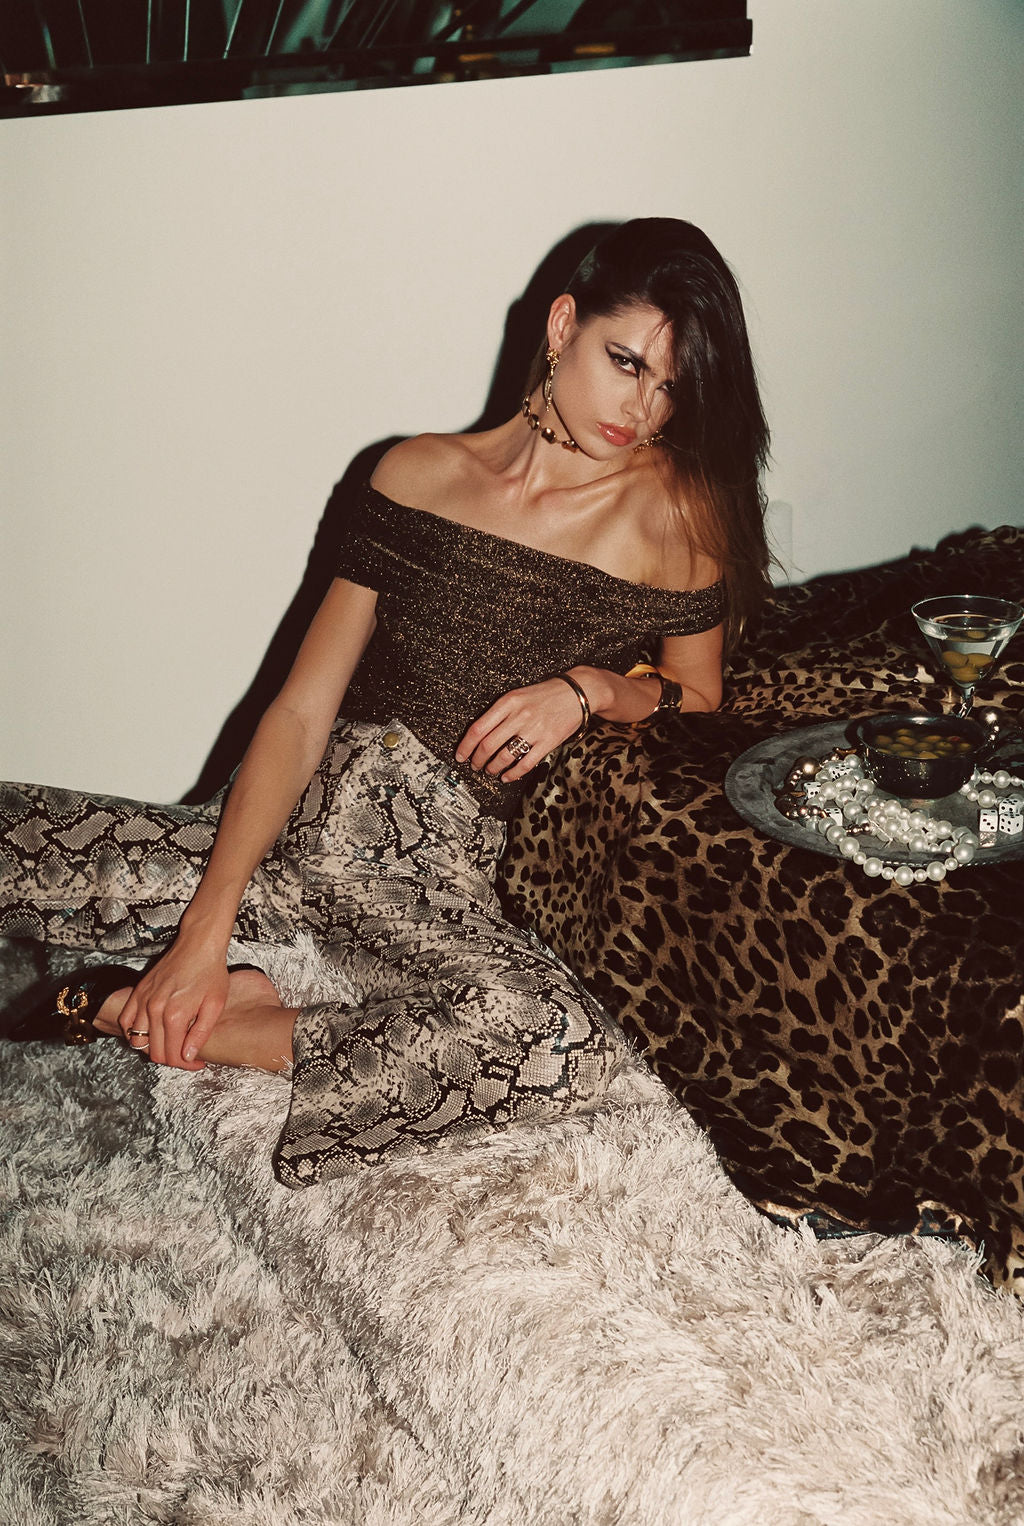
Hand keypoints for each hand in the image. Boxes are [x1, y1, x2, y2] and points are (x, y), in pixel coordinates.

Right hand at [117, 939, 229, 1069]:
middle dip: (171, 1059)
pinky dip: (134, 1033)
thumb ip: (200, 1034)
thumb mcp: (215, 1005)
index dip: (186, 1065)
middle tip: (187, 1055)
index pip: (172, 1056)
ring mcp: (143, 1000)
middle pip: (155, 1052)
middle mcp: (154, 1010)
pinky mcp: (138, 992)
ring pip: (138, 1041)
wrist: (198, 944)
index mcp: (175, 1016)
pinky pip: (126, 1022)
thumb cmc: (211, 972)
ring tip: (171, 1044)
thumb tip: (188, 1057)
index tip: (197, 1062)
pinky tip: (149, 1033)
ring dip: (153, 1048)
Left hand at [455, 676, 588, 782]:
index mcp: (508, 702)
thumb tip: (480, 733)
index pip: (478, 728)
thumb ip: (500, 712)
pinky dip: (513, 773)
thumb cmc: (546, 694)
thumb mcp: (519, 694)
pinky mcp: (548, 742)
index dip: (465, 745)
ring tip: (490, 770)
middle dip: (477, 760)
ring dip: (493, 768)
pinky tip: (507, 776)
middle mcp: (519, 716)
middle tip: (475, 765)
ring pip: (504, 756)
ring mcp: (533, 730)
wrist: (578, 692)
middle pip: (487, 745)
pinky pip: (525, 763)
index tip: (460, 755)